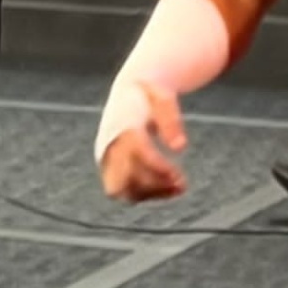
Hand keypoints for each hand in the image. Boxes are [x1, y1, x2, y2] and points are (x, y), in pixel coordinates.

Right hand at [99, 85, 187, 200]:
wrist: (128, 93)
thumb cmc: (149, 94)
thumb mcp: (163, 98)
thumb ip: (171, 120)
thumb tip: (180, 148)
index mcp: (121, 124)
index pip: (136, 152)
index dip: (157, 167)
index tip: (178, 174)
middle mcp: (109, 144)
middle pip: (123, 177)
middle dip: (152, 185)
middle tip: (181, 182)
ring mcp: (106, 159)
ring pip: (120, 190)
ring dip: (150, 194)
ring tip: (179, 187)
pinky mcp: (110, 169)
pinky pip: (124, 190)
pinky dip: (147, 194)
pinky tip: (171, 189)